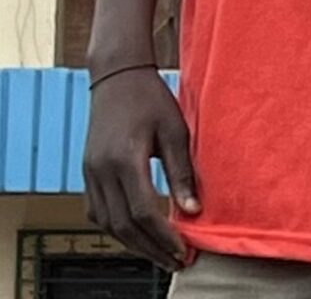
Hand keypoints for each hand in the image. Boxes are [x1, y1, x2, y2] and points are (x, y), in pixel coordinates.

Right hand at [82, 69, 196, 271]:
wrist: (118, 78)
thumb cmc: (152, 100)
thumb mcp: (176, 131)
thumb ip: (183, 172)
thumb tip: (193, 211)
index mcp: (124, 160)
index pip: (142, 212)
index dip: (163, 236)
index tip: (184, 251)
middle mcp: (100, 172)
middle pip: (122, 226)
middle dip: (150, 248)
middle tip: (176, 262)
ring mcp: (89, 174)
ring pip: (107, 224)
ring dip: (134, 243)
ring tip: (161, 253)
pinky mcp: (88, 174)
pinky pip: (98, 212)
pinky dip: (118, 228)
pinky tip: (138, 234)